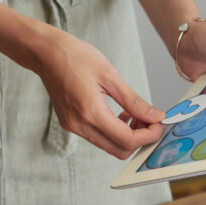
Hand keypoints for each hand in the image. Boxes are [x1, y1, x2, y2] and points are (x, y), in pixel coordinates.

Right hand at [31, 30, 165, 158]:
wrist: (45, 54)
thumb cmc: (75, 57)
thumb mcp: (110, 75)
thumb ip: (133, 101)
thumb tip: (155, 116)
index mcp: (90, 113)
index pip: (127, 140)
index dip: (148, 136)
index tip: (160, 124)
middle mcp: (80, 126)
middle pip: (119, 150)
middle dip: (139, 140)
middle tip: (150, 121)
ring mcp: (73, 127)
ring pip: (109, 146)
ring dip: (127, 136)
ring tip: (136, 115)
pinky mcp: (71, 124)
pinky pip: (98, 137)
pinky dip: (113, 131)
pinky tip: (120, 115)